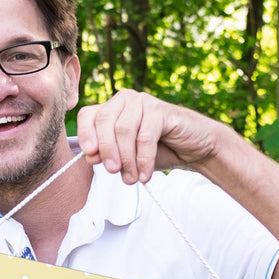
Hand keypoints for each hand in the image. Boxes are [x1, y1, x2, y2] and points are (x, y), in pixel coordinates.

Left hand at [76, 89, 219, 183]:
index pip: (88, 115)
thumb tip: (90, 156)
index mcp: (111, 108)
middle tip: (113, 172)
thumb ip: (107, 155)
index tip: (89, 156)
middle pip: (104, 122)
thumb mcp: (126, 157)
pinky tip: (145, 175)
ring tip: (131, 179)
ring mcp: (143, 102)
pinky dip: (143, 160)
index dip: (85, 134)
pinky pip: (144, 137)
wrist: (194, 149)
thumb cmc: (157, 151)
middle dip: (106, 150)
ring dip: (126, 159)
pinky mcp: (160, 110)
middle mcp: (124, 100)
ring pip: (123, 130)